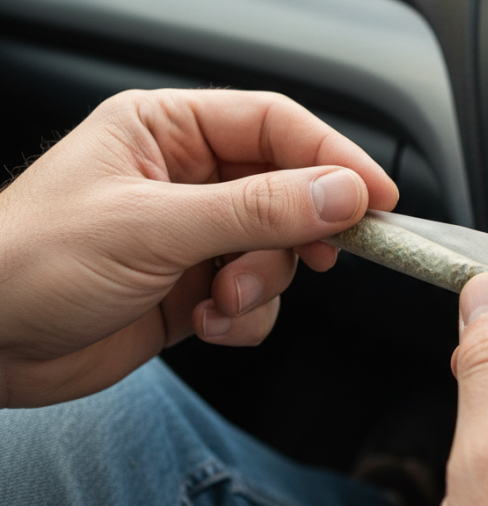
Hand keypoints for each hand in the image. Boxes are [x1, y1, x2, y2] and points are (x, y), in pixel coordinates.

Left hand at [0, 89, 397, 407]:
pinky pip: (257, 297)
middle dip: (296, 232)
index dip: (332, 155)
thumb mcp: (153, 225)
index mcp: (168, 131)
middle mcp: (188, 178)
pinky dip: (244, 316)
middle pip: (287, 189)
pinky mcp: (198, 287)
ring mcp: (196, 236)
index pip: (274, 125)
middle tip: (318, 255)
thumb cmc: (29, 262)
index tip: (376, 196)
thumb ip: (256, 209)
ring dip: (263, 282)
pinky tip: (205, 321)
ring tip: (222, 298)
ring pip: (278, 250)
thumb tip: (340, 193)